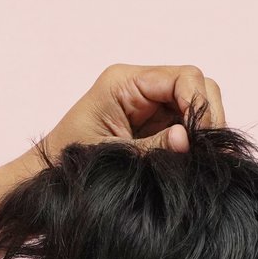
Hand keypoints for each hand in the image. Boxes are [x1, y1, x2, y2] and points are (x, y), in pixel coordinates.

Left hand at [37, 63, 225, 160]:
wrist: (47, 181)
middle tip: (210, 153)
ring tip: (205, 160)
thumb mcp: (113, 156)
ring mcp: (151, 106)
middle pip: (198, 86)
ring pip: (198, 106)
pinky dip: (197, 142)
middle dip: (208, 117)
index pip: (183, 77)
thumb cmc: (69, 163)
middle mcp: (141, 87)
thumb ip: (152, 147)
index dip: (199, 106)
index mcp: (124, 82)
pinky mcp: (156, 126)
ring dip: (205, 131)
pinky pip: (188, 127)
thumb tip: (188, 140)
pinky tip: (197, 162)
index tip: (202, 139)